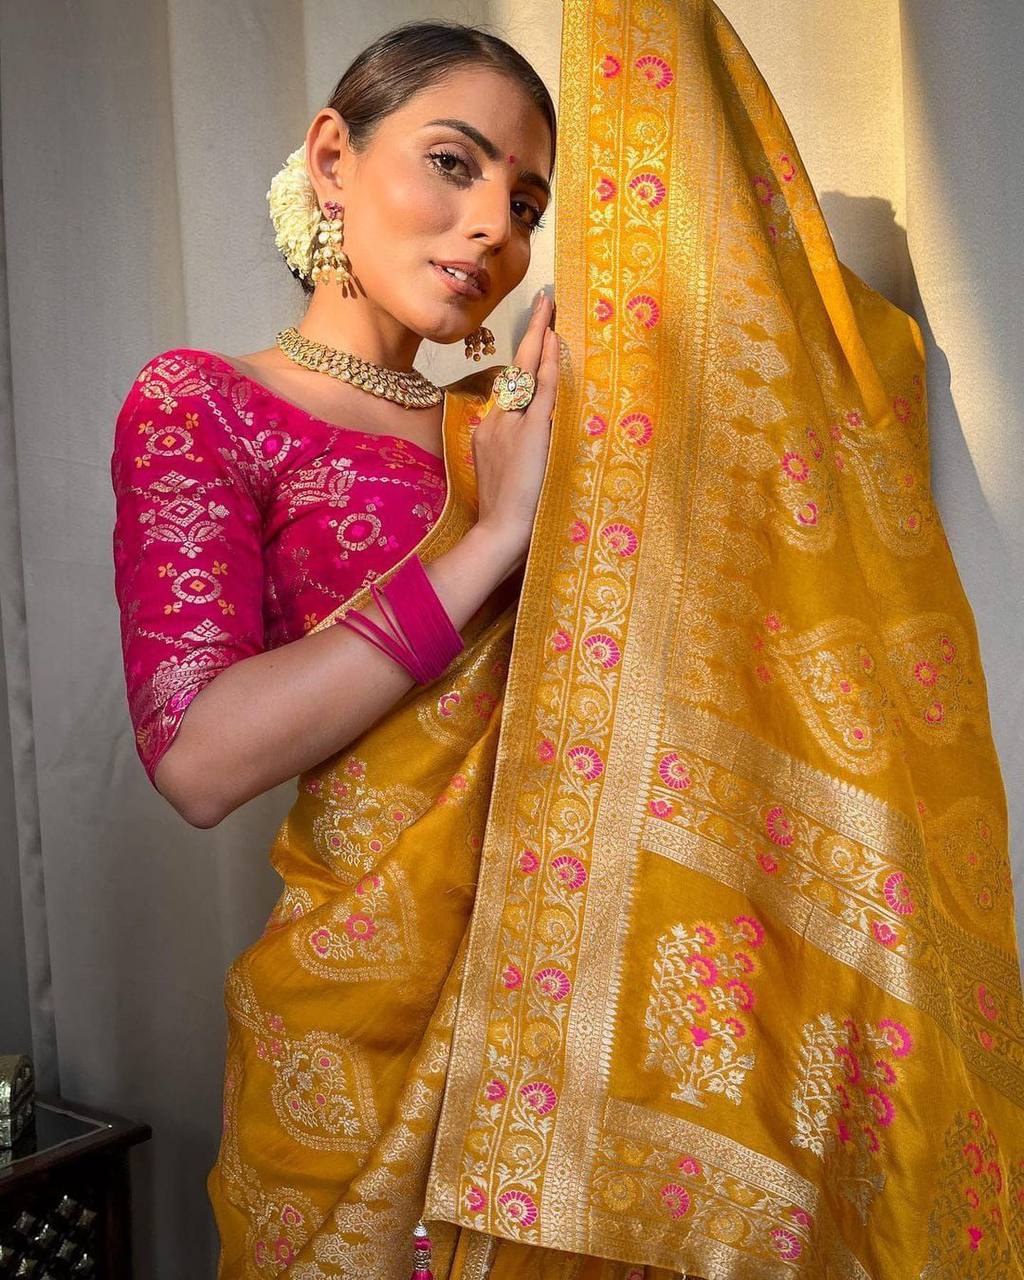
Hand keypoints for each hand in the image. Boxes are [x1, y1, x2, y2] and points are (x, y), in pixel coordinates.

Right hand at [471, 290, 559, 560]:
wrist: (499, 531)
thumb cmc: (504, 517)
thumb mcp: (503, 480)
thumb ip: (512, 457)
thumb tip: (528, 446)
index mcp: (489, 433)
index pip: (509, 389)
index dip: (522, 361)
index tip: (535, 337)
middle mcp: (496, 421)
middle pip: (515, 370)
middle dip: (531, 334)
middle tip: (544, 301)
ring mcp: (511, 423)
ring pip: (528, 373)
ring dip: (541, 339)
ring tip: (550, 308)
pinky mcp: (529, 431)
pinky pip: (542, 390)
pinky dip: (549, 365)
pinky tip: (557, 342)